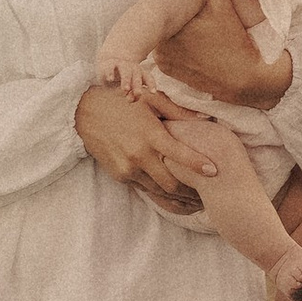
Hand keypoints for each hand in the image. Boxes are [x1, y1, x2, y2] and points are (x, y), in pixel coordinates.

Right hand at [76, 79, 225, 215]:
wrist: (85, 113)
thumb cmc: (122, 102)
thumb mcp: (149, 100)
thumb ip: (177, 111)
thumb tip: (205, 119)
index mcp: (150, 134)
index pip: (180, 154)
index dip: (199, 164)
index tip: (215, 171)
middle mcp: (139, 155)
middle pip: (172, 183)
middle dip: (191, 191)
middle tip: (208, 194)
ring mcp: (128, 168)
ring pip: (159, 191)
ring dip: (177, 197)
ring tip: (195, 200)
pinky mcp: (120, 176)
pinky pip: (145, 189)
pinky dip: (160, 193)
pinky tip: (173, 196)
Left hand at [151, 0, 291, 108]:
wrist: (242, 79)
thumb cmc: (233, 42)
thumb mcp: (224, 9)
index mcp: (171, 28)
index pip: (161, 7)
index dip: (169, 0)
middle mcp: (162, 45)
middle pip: (160, 22)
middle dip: (169, 14)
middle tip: (184, 9)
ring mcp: (163, 60)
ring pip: (160, 35)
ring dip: (169, 29)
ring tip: (186, 24)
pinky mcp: (167, 71)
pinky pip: (163, 50)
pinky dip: (170, 45)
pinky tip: (186, 41)